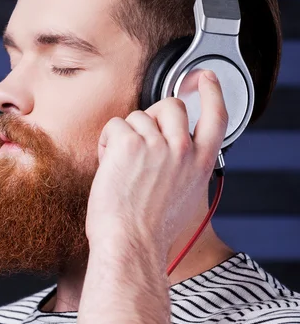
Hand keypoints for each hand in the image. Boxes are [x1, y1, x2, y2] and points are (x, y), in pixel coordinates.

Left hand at [85, 70, 228, 268]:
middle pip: (170, 105)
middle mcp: (183, 150)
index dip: (212, 92)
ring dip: (125, 137)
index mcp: (200, 164)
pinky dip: (107, 143)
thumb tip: (173, 147)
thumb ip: (185, 166)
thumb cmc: (151, 228)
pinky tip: (111, 166)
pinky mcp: (130, 143)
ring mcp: (158, 144)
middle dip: (152, 115)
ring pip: (138, 117)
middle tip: (139, 140)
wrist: (131, 244)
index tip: (207, 78)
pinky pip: (115, 126)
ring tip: (123, 168)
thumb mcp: (185, 196)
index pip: (216, 116)